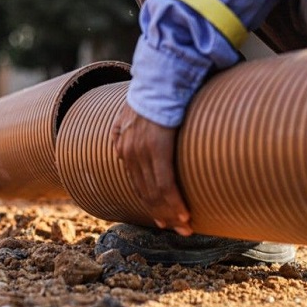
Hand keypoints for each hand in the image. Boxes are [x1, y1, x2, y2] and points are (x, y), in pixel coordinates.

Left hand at [110, 103, 191, 235]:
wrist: (160, 77)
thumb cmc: (153, 92)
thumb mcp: (128, 112)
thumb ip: (123, 131)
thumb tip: (123, 145)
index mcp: (122, 146)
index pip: (136, 183)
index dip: (149, 203)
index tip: (162, 217)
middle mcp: (128, 153)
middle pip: (144, 193)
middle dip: (162, 214)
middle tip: (177, 229)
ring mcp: (141, 153)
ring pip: (154, 193)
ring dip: (170, 213)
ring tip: (184, 227)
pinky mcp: (157, 149)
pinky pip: (165, 184)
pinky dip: (174, 202)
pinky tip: (184, 214)